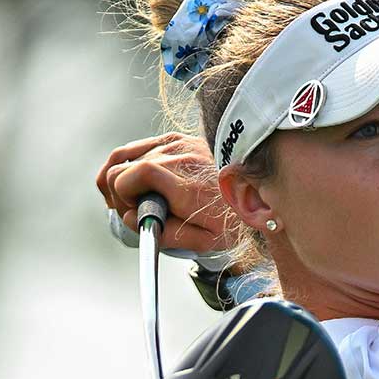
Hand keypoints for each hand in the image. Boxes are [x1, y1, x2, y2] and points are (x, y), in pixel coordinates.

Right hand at [96, 132, 233, 255]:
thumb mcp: (207, 239)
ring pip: (123, 157)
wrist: (259, 190)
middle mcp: (179, 158)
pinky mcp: (177, 138)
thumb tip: (130, 219)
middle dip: (119, 194)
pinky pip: (137, 147)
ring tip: (132, 198)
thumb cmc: (234, 217)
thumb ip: (167, 234)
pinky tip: (132, 181)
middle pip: (120, 169)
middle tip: (134, 211)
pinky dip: (127, 164)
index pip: (131, 178)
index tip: (134, 213)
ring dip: (121, 179)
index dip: (123, 198)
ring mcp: (177, 144)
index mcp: (186, 185)